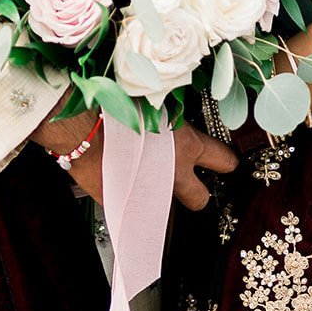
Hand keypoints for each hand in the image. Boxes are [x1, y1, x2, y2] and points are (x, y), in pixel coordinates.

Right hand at [29, 110, 236, 207]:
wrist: (82, 128)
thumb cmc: (116, 105)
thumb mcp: (152, 103)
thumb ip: (166, 116)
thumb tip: (169, 113)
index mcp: (186, 146)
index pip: (221, 160)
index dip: (227, 161)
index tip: (229, 163)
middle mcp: (173, 175)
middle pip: (200, 199)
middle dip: (198, 193)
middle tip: (192, 183)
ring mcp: (151, 195)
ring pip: (166, 205)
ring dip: (159, 192)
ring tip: (145, 176)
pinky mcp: (127, 206)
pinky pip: (135, 205)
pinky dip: (131, 193)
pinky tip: (120, 178)